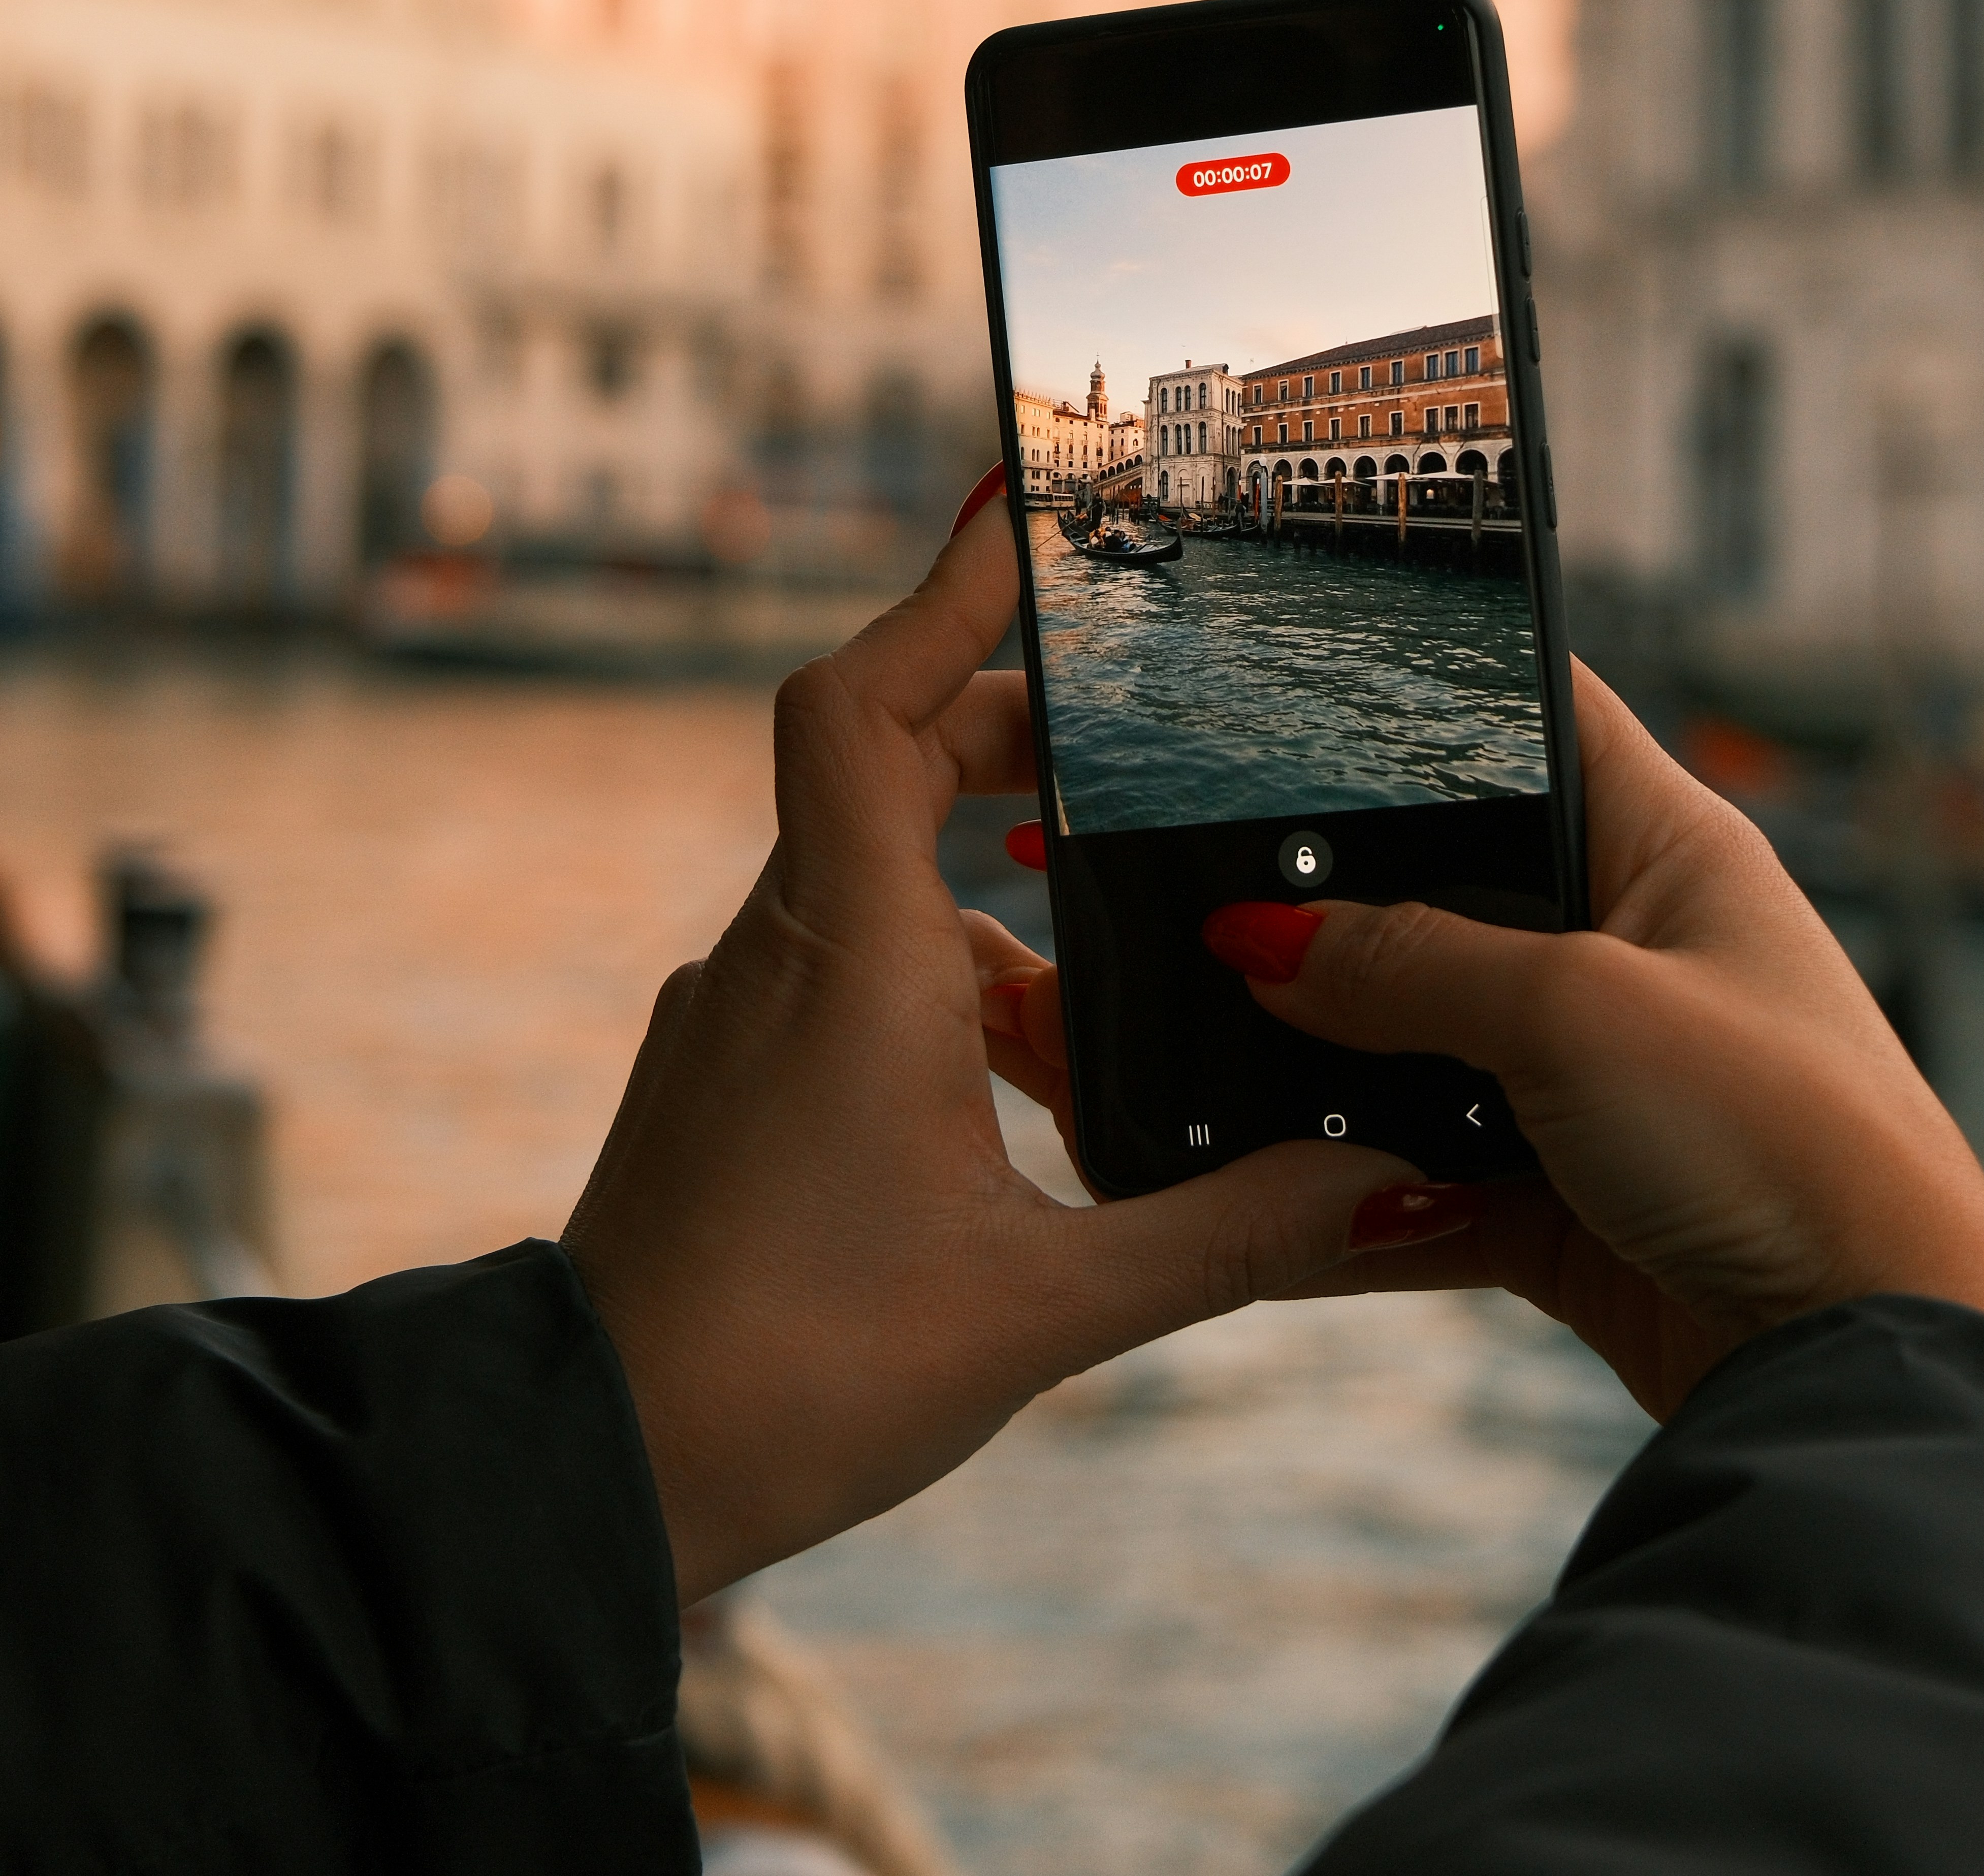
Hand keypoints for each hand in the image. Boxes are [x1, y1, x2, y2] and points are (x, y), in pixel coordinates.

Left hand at [564, 478, 1458, 1606]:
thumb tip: (1389, 1187)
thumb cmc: (794, 1380)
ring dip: (980, 858)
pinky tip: (1027, 1052)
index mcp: (848, 959)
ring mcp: (736, 1017)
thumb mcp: (1048, 1309)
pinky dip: (937, 958)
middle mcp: (776, 956)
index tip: (1026, 505)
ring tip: (1108, 904)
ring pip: (867, 871)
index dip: (945, 589)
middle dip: (1007, 718)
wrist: (594, 1479)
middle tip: (1132, 720)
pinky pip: (841, 961)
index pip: (865, 701)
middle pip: (882, 755)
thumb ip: (1228, 1231)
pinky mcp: (728, 1082)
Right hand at [1204, 663, 1983, 1419]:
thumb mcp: (1574, 1013)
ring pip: (1429, 1049)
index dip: (1440, 689)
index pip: (1545, 718)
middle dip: (1343, 912)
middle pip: (1456, 895)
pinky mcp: (1570, 1203)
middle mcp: (1638, 954)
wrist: (1861, 1358)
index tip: (1302, 694)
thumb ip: (1409, 965)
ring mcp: (1602, 1084)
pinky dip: (1360, 1194)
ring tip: (1215, 1053)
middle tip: (1209, 908)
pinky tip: (1271, 1199)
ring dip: (1339, 1069)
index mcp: (1676, 852)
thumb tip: (1260, 943)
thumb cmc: (1781, 1140)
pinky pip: (1432, 1178)